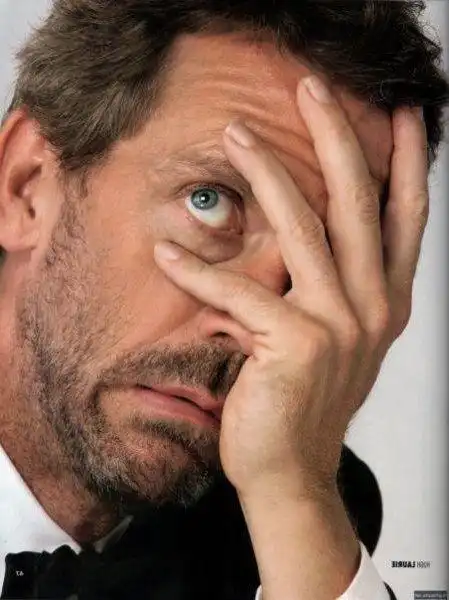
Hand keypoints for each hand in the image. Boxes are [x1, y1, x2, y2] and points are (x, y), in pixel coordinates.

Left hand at [153, 75, 427, 498]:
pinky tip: (167, 251)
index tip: (403, 115)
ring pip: (304, 228)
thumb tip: (319, 237)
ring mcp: (339, 326)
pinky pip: (239, 293)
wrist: (293, 469)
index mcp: (387, 303)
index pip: (405, 219)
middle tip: (310, 87)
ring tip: (235, 136)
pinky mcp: (296, 345)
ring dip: (267, 173)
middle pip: (356, 204)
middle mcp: (372, 308)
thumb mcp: (341, 338)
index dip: (406, 165)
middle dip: (336, 137)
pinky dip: (199, 270)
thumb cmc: (308, 401)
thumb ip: (339, 288)